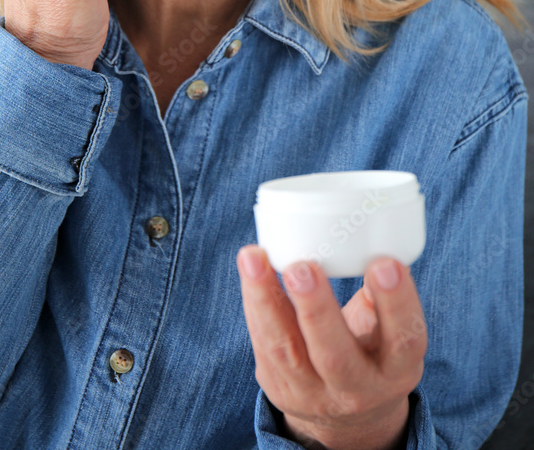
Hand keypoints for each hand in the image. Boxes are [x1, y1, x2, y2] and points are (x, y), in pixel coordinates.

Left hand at [236, 246, 426, 449]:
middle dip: (317, 310)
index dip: (396, 303)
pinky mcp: (279, 387)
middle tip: (303, 268)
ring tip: (254, 258)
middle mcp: (357, 390)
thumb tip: (371, 235)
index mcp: (397, 370)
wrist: (347, 417)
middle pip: (335, 355)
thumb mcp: (391, 334)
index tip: (385, 264)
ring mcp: (313, 394)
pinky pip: (263, 342)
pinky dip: (255, 302)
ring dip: (266, 300)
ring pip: (285, 349)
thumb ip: (382, 296)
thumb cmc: (372, 353)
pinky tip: (250, 268)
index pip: (404, 340)